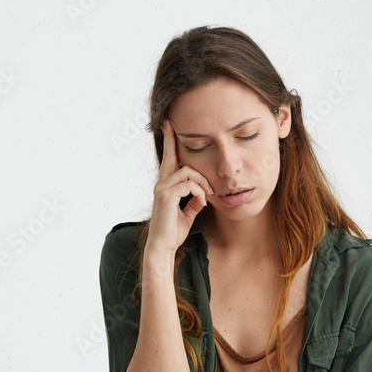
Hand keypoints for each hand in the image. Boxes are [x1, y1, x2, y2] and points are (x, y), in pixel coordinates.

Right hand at [145, 119, 215, 255]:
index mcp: (166, 186)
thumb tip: (203, 194)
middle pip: (172, 156)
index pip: (169, 160)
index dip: (170, 142)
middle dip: (173, 139)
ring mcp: (162, 188)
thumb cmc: (173, 231)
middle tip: (174, 126)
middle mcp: (162, 183)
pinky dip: (199, 192)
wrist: (163, 247)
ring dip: (203, 182)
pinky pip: (189, 185)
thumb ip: (194, 201)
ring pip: (188, 171)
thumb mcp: (188, 213)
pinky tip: (202, 202)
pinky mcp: (166, 196)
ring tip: (209, 195)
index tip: (169, 125)